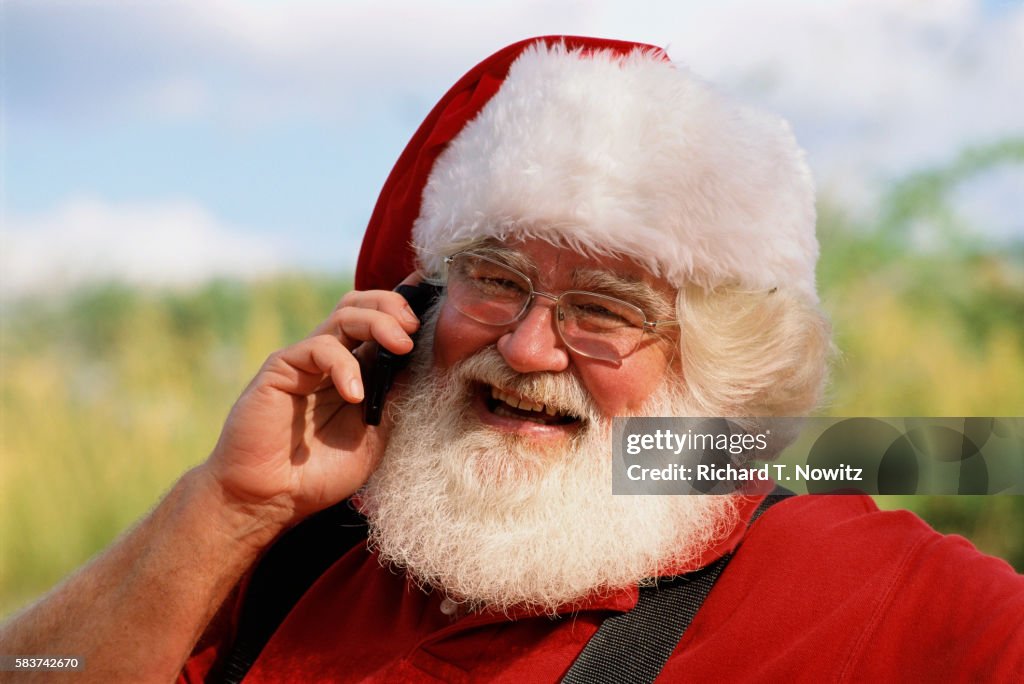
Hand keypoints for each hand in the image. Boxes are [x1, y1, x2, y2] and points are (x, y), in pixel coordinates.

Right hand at [202, 275, 423, 530]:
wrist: (270, 499)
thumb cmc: (321, 473)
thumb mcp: (375, 435)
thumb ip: (394, 397)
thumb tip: (427, 362)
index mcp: (357, 369)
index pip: (382, 322)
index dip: (407, 306)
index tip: (436, 300)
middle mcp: (333, 358)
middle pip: (363, 305)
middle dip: (394, 305)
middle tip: (415, 329)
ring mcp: (307, 361)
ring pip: (345, 314)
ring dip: (379, 322)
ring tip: (401, 346)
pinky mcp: (282, 368)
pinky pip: (319, 347)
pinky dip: (344, 365)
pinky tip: (355, 395)